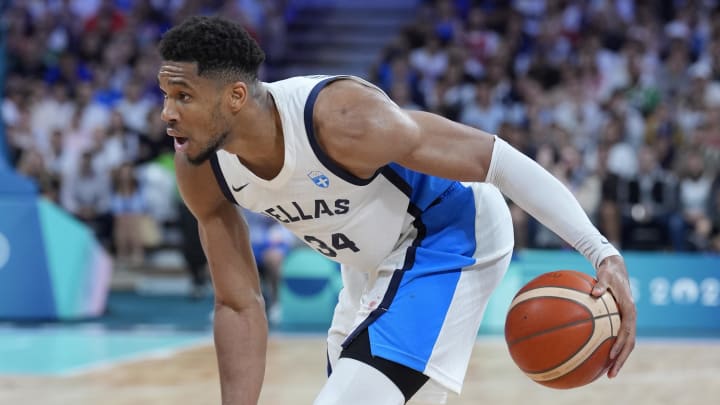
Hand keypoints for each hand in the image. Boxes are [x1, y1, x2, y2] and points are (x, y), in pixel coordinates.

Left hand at [592, 255, 635, 378]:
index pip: (626, 330)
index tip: (611, 355)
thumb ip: (599, 284)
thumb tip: (593, 293)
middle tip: (611, 374)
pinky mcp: (622, 320)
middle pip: (629, 343)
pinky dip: (614, 350)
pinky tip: (601, 359)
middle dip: (621, 360)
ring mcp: (627, 320)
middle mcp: (631, 317)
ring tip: (609, 374)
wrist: (616, 268)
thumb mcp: (605, 275)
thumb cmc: (609, 272)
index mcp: (629, 308)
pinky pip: (619, 338)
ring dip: (619, 359)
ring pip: (627, 344)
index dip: (620, 344)